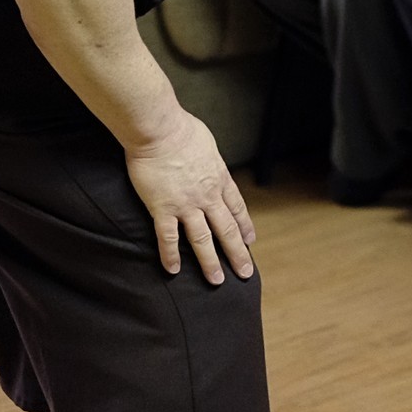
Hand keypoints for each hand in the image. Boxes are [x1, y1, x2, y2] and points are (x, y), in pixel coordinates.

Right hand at [123, 111, 256, 284]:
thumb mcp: (208, 145)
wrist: (160, 129)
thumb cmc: (182, 129)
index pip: (236, 208)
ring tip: (217, 281)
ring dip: (210, 262)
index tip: (250, 240)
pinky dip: (171, 255)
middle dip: (237, 252)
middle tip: (246, 272)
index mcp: (219, 178)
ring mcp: (186, 204)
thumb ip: (209, 161)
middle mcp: (208, 195)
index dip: (244, 226)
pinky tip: (173, 270)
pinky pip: (168, 237)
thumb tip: (207, 163)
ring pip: (202, 239)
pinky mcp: (163, 208)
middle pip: (227, 228)